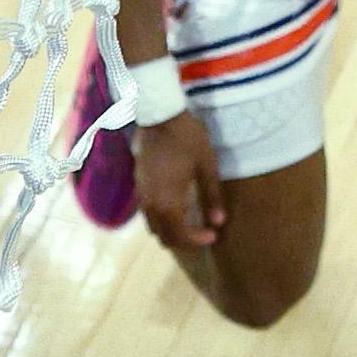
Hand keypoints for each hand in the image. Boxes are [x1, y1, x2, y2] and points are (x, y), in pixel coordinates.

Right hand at [131, 111, 226, 251]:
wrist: (160, 115)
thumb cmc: (187, 139)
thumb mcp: (206, 166)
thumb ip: (211, 197)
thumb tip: (218, 222)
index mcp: (168, 201)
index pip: (180, 235)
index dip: (197, 240)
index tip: (212, 235)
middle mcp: (151, 203)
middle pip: (164, 236)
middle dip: (183, 240)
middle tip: (202, 234)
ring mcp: (142, 194)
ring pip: (153, 226)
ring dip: (170, 231)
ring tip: (189, 225)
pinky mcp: (138, 185)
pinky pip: (148, 213)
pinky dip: (161, 219)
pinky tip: (176, 208)